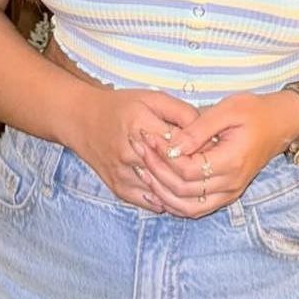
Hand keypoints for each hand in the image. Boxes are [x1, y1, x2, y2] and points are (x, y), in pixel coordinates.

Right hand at [68, 86, 199, 212]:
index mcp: (139, 125)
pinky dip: (165, 199)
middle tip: (211, 169)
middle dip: (194, 170)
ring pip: (161, 190)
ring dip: (182, 188)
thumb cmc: (121, 106)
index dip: (201, 147)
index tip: (216, 148)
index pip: (180, 144)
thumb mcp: (152, 98)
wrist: (82, 120)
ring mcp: (122, 173)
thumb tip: (207, 129)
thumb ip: (180, 111)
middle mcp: (129, 152)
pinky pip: (148, 201)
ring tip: (198, 182)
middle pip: (171, 170)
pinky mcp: (118, 187)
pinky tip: (177, 193)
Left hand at [130, 90, 298, 218]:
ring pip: (188, 206)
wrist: (279, 123)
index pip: (188, 170)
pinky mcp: (226, 194)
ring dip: (162, 191)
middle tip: (139, 150)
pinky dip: (175, 202)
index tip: (148, 137)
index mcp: (231, 161)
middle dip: (157, 171)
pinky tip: (159, 186)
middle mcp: (231, 184)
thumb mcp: (228, 110)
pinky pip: (196, 208)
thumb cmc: (254, 111)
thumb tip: (172, 144)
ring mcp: (229, 192)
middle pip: (184, 190)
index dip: (164, 156)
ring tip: (142, 169)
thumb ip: (199, 129)